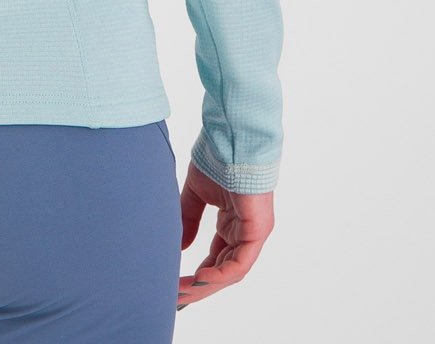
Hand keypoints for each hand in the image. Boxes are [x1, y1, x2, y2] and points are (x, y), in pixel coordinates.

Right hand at [176, 161, 274, 310]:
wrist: (230, 139)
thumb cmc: (216, 159)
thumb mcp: (196, 194)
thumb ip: (188, 219)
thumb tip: (179, 246)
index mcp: (233, 223)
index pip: (218, 257)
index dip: (199, 273)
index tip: (178, 283)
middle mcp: (245, 232)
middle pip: (224, 269)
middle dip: (200, 285)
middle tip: (178, 296)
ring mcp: (253, 233)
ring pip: (232, 270)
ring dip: (207, 284)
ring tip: (184, 292)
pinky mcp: (257, 231)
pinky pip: (240, 262)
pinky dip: (221, 274)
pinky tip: (201, 279)